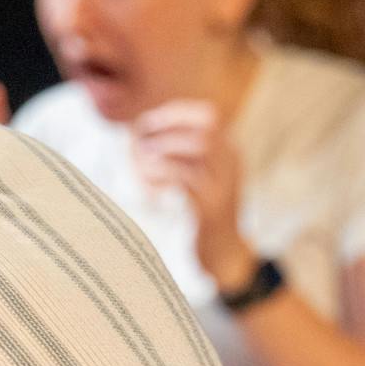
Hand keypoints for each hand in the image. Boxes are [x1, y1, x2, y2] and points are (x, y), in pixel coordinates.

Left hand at [131, 99, 255, 288]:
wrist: (224, 252)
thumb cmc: (201, 212)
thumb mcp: (195, 178)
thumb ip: (176, 155)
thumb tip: (135, 133)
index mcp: (228, 152)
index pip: (208, 114)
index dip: (174, 113)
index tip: (145, 123)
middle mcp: (230, 163)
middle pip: (206, 125)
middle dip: (167, 126)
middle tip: (139, 140)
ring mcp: (224, 184)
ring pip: (199, 146)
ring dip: (163, 148)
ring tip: (140, 161)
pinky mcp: (211, 206)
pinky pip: (186, 178)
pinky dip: (161, 174)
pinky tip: (148, 186)